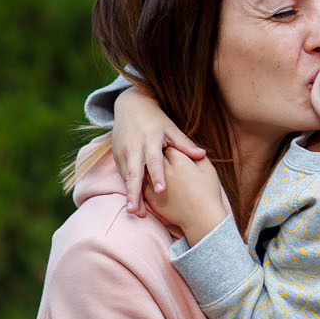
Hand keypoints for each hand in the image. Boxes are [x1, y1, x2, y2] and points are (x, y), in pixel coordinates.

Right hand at [111, 88, 204, 216]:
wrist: (130, 106)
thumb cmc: (155, 119)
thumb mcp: (170, 127)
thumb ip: (184, 143)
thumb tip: (202, 155)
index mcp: (150, 140)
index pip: (154, 160)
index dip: (157, 175)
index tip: (160, 191)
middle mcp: (135, 147)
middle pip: (134, 174)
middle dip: (134, 193)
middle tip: (135, 212)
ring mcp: (123, 152)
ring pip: (126, 177)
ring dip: (130, 195)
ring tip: (133, 212)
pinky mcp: (117, 156)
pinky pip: (122, 174)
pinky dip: (127, 188)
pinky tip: (132, 203)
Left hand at [144, 148, 230, 243]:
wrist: (202, 219)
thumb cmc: (208, 193)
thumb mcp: (208, 170)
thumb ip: (198, 156)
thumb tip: (192, 149)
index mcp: (180, 163)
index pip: (169, 147)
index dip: (170, 146)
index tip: (170, 146)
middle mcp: (165, 173)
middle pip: (155, 157)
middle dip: (156, 154)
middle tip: (158, 153)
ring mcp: (156, 187)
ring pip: (145, 171)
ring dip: (147, 167)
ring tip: (150, 166)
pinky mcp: (152, 200)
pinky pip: (143, 187)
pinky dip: (143, 182)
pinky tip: (147, 181)